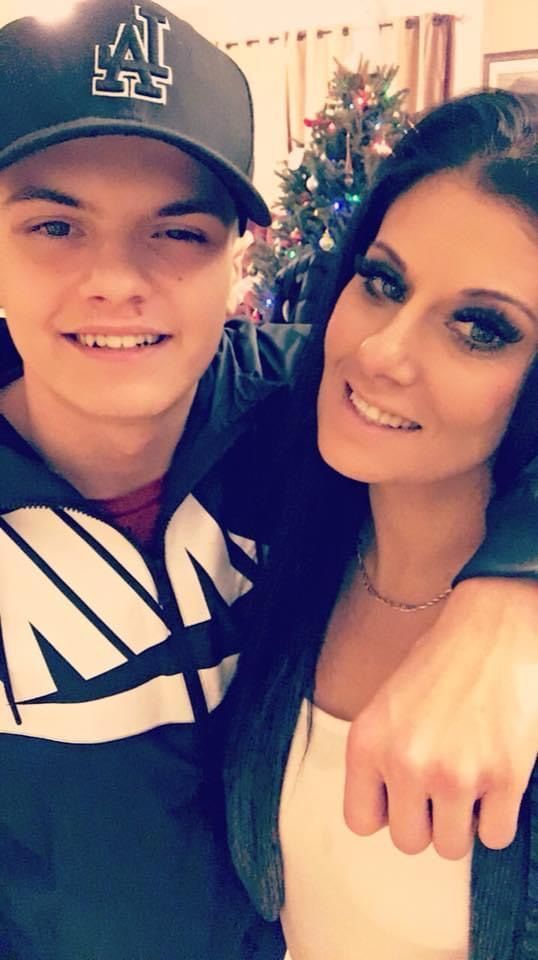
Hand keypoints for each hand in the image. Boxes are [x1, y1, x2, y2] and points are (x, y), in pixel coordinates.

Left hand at [344, 578, 537, 858]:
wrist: (496, 627)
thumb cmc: (444, 661)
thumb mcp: (389, 704)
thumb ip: (383, 757)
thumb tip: (391, 812)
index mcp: (367, 742)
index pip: (361, 822)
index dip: (388, 812)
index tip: (406, 795)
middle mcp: (404, 761)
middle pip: (409, 841)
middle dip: (429, 820)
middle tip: (445, 785)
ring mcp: (455, 773)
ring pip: (452, 846)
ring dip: (464, 820)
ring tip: (472, 778)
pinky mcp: (503, 777)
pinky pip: (495, 836)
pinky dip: (499, 817)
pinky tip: (498, 777)